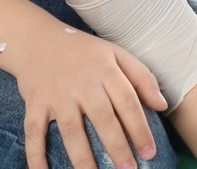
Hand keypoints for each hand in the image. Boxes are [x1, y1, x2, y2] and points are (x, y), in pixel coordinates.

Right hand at [12, 24, 165, 168]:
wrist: (38, 40)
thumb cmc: (83, 51)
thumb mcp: (115, 53)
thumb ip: (141, 77)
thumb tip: (162, 104)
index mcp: (105, 71)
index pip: (128, 102)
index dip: (140, 129)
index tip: (149, 153)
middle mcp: (82, 84)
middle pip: (103, 118)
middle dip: (117, 147)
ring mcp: (57, 95)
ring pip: (71, 131)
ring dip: (83, 159)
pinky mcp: (35, 103)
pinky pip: (34, 132)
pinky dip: (36, 155)